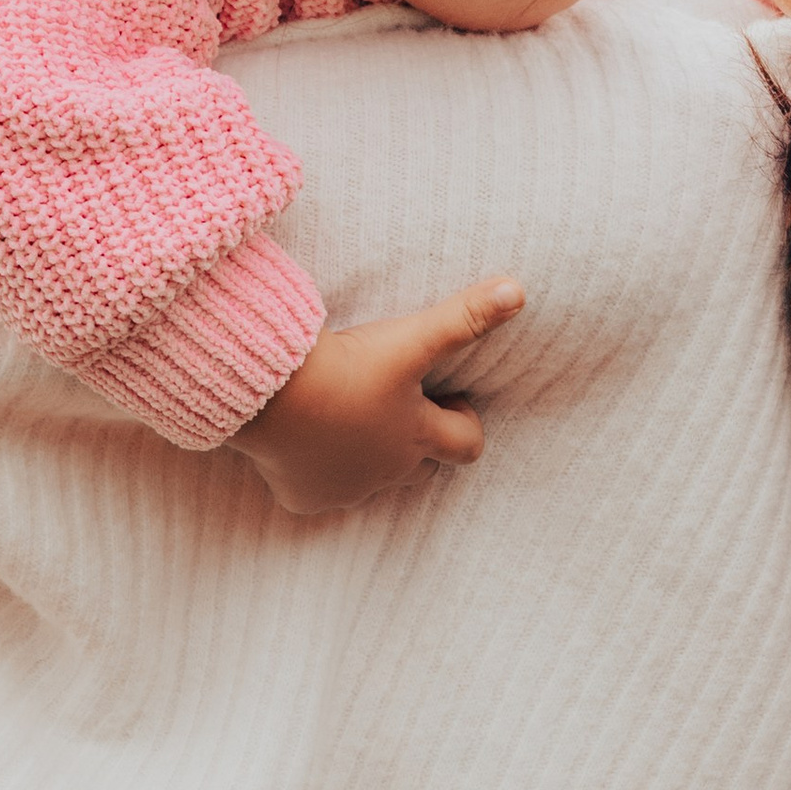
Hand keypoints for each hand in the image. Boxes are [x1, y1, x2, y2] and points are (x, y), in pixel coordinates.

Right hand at [230, 276, 526, 516]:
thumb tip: (519, 291)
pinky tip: (303, 442)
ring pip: (369, 481)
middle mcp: (387, 471)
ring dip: (366, 456)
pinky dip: (316, 472)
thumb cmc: (345, 367)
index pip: (467, 445)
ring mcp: (346, 490)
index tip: (446, 398)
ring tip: (345, 416)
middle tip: (393, 404)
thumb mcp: (410, 339)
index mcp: (418, 436)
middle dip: (417, 442)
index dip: (464, 422)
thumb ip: (464, 318)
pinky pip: (319, 492)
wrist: (271, 392)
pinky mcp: (305, 497)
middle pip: (421, 469)